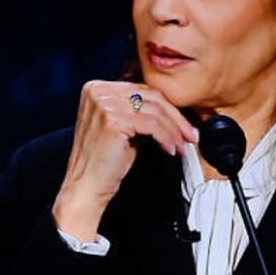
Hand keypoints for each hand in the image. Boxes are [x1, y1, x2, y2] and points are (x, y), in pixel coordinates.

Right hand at [52, 81, 197, 241]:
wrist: (85, 186)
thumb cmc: (102, 162)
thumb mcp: (118, 126)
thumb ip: (135, 110)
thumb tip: (171, 109)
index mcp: (96, 88)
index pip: (142, 89)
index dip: (167, 107)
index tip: (183, 124)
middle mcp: (97, 92)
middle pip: (150, 97)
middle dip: (176, 117)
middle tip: (190, 134)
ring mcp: (103, 105)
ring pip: (155, 111)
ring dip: (174, 130)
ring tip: (181, 145)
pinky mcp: (112, 120)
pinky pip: (152, 125)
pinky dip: (166, 137)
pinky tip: (170, 149)